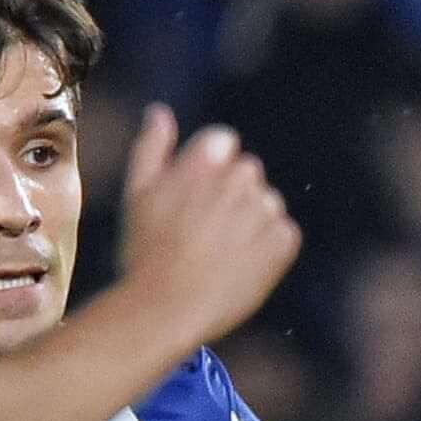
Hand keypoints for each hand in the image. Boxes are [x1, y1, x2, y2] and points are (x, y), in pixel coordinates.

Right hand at [114, 104, 301, 348]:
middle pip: (246, 171)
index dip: (209, 167)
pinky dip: (267, 247)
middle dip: (230, 192)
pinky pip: (282, 232)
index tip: (193, 196)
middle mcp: (238, 180)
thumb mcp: (137, 193)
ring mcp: (264, 210)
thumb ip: (152, 147)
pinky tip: (239, 265)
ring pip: (266, 202)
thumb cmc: (145, 251)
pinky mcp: (283, 241)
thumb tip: (160, 112)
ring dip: (249, 219)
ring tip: (218, 251)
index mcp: (204, 162)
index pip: (225, 141)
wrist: (168, 308)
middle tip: (202, 229)